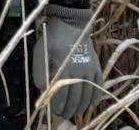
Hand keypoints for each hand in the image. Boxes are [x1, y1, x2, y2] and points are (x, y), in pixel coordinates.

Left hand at [32, 4, 101, 121]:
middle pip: (75, 98)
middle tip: (63, 116)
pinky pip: (98, 86)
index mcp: (63, 68)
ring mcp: (89, 69)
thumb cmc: (52, 40)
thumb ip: (40, 73)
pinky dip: (95, 97)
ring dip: (81, 107)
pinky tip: (90, 104)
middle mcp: (78, 71)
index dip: (57, 106)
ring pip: (87, 95)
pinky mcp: (96, 66)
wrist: (70, 24)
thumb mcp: (41, 54)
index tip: (54, 112)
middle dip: (68, 109)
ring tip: (75, 113)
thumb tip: (43, 91)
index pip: (61, 95)